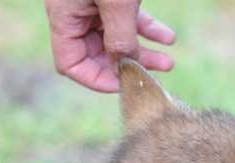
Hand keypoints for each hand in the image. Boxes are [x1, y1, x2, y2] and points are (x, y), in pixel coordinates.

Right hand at [45, 0, 174, 92]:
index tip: (125, 82)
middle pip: (98, 54)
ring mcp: (92, 5)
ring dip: (143, 52)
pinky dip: (147, 30)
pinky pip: (128, 20)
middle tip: (156, 73)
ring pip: (117, 39)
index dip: (97, 79)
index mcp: (64, 17)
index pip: (71, 64)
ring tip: (169, 62)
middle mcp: (75, 14)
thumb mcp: (116, 2)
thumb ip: (120, 37)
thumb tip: (124, 66)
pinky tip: (168, 37)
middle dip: (128, 66)